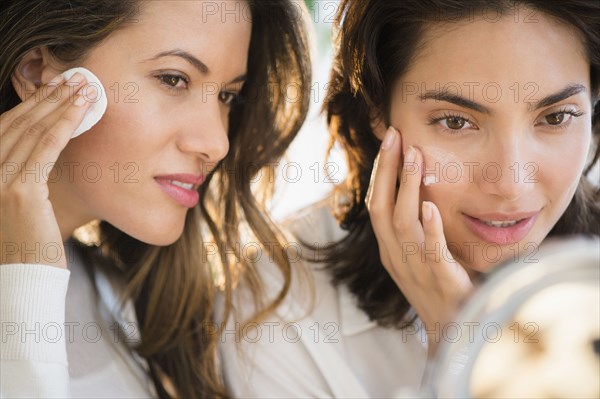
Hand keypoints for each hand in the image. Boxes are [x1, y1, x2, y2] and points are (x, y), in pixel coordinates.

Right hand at [1, 72, 91, 267]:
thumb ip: (22, 179)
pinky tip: (81, 109)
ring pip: (32, 131)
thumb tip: (42, 157)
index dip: (31, 106)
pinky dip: (65, 124)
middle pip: (16, 124)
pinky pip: (46, 148)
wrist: (20, 284)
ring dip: (60, 104)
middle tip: (73, 78)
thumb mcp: (18, 207)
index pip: (5, 130)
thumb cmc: (25, 249)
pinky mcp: (19, 192)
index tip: (55, 88)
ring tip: (83, 86)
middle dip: (47, 98)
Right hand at [365, 126, 472, 354]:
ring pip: (402, 224)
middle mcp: (395, 256)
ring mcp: (415, 268)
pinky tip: (430, 206)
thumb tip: (421, 191)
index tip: (389, 141)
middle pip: (381, 208)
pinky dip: (429, 228)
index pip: (376, 204)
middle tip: (394, 137)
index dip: (380, 172)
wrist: (452, 330)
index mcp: (388, 249)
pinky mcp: (440, 279)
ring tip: (415, 156)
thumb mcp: (418, 255)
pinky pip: (432, 251)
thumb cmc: (439, 287)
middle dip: (386, 170)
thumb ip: (415, 227)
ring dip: (407, 188)